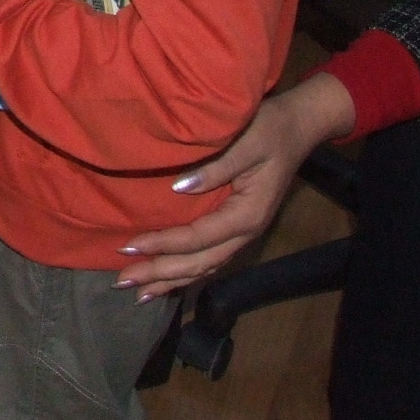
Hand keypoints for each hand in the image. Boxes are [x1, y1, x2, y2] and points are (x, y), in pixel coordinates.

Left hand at [115, 73, 356, 299]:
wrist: (297, 127)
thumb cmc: (269, 130)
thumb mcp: (245, 143)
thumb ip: (215, 168)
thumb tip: (179, 188)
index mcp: (246, 215)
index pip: (197, 238)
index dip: (163, 244)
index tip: (130, 246)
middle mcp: (245, 232)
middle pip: (199, 263)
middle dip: (161, 274)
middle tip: (123, 281)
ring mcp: (242, 233)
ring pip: (205, 267)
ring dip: (171, 280)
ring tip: (140, 292)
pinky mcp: (236, 228)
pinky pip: (209, 258)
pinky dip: (186, 272)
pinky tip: (167, 280)